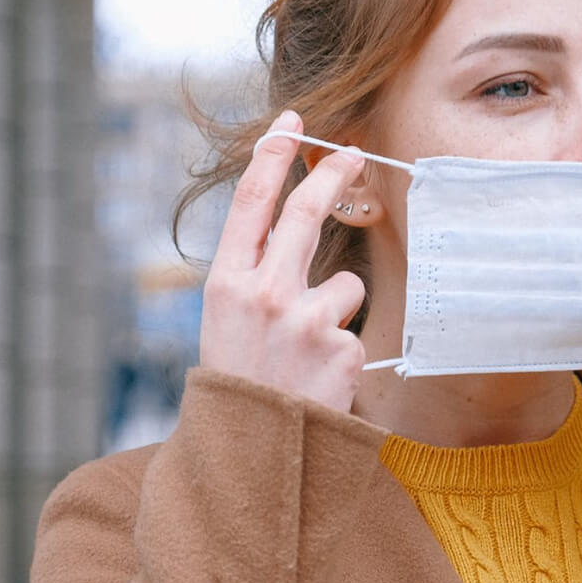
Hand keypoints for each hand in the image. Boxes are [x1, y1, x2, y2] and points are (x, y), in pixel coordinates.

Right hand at [200, 110, 367, 411]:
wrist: (249, 458)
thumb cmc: (240, 385)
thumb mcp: (227, 325)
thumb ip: (256, 276)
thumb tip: (300, 226)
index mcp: (225, 285)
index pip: (250, 204)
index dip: (272, 157)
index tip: (292, 124)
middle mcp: (262, 294)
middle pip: (307, 214)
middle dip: (333, 174)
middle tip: (354, 151)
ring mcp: (304, 320)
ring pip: (345, 284)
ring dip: (335, 312)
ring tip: (306, 356)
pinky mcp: (341, 349)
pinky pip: (355, 329)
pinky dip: (343, 350)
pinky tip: (320, 380)